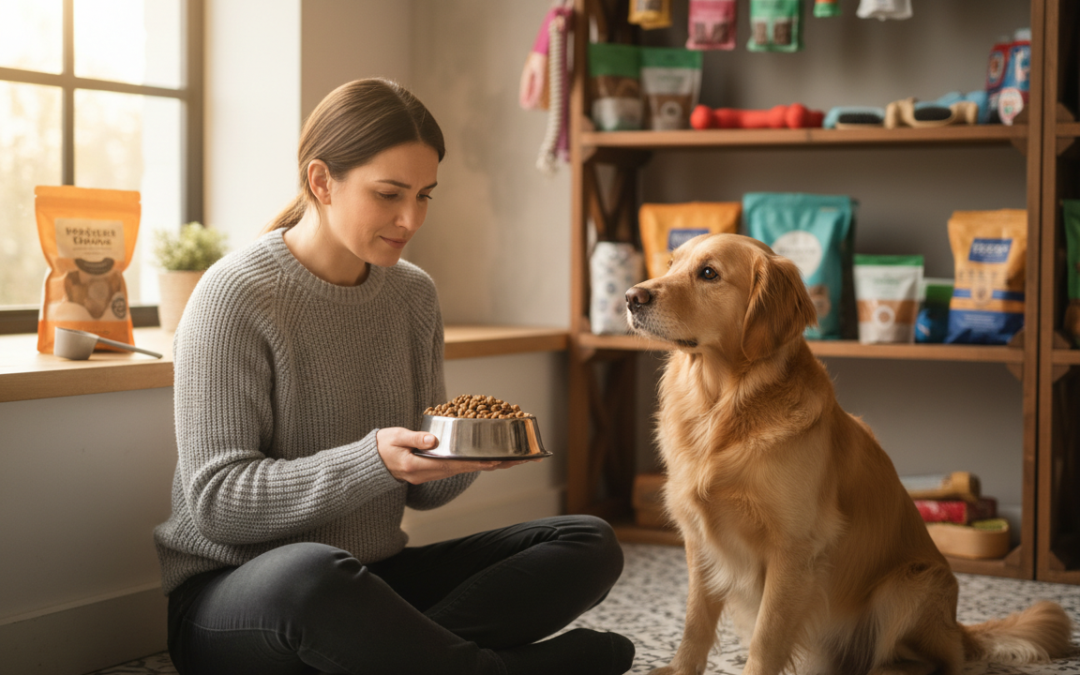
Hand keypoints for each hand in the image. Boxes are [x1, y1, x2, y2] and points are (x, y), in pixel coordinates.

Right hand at [377, 427, 499, 483]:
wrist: (369, 462)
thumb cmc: (381, 447)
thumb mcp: (395, 437)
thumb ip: (414, 438)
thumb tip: (433, 439)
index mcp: (417, 466)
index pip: (451, 465)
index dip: (473, 463)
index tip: (492, 461)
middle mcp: (425, 474)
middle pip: (461, 470)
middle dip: (485, 466)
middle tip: (508, 461)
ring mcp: (428, 474)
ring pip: (459, 471)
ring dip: (481, 466)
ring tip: (502, 462)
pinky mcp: (429, 471)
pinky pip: (453, 469)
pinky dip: (469, 465)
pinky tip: (481, 461)